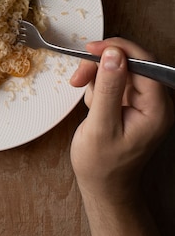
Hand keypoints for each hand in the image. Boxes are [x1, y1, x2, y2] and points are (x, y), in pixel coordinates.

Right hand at [70, 38, 173, 203]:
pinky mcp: (132, 101)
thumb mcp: (101, 126)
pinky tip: (94, 106)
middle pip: (130, 62)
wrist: (103, 186)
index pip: (144, 63)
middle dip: (101, 66)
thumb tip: (113, 54)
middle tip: (78, 77)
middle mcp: (156, 102)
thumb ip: (108, 88)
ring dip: (97, 77)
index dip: (118, 50)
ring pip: (119, 68)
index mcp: (157, 109)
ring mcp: (144, 101)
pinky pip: (115, 79)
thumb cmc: (102, 165)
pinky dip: (99, 86)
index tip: (91, 49)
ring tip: (88, 103)